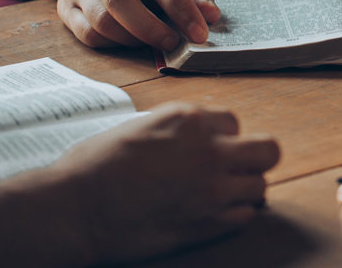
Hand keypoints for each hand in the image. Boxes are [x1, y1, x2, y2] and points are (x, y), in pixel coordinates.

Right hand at [54, 0, 220, 49]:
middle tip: (173, 43)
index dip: (182, 10)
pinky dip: (112, 43)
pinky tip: (129, 40)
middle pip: (121, 0)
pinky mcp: (66, 7)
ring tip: (154, 42)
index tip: (201, 33)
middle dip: (151, 28)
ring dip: (132, 38)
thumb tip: (212, 16)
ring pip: (101, 20)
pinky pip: (87, 33)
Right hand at [54, 103, 279, 263]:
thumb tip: (192, 133)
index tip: (209, 149)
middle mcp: (207, 149)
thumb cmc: (92, 167)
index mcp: (187, 119)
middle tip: (237, 170)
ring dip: (244, 190)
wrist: (74, 210)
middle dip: (255, 158)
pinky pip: (246, 215)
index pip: (233, 122)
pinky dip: (234, 215)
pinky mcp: (209, 223)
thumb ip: (174, 127)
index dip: (222, 137)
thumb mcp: (137, 126)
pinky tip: (213, 216)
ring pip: (260, 184)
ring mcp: (212, 187)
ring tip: (221, 196)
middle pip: (267, 149)